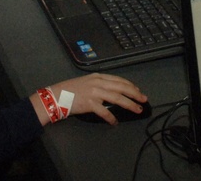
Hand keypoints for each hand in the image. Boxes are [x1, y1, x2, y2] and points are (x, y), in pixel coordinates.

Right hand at [31, 74, 146, 125]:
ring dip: (129, 104)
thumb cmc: (70, 90)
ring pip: (117, 98)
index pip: (118, 80)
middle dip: (135, 93)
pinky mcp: (90, 103)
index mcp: (97, 77)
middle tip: (144, 99)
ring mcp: (94, 92)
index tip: (138, 91)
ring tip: (137, 109)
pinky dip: (111, 118)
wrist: (56, 95)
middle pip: (121, 87)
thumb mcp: (86, 82)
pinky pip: (105, 112)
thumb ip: (98, 84)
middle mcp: (98, 82)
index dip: (130, 86)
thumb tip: (112, 91)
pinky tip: (115, 122)